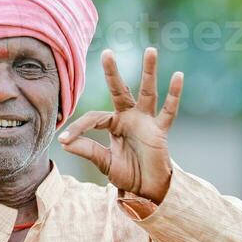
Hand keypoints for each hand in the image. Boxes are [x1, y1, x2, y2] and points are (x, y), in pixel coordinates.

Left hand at [58, 47, 181, 203]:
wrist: (148, 191)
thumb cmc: (127, 174)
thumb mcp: (104, 162)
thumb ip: (87, 150)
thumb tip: (64, 142)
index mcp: (113, 124)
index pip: (94, 118)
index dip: (79, 128)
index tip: (64, 139)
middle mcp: (129, 118)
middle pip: (120, 90)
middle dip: (113, 72)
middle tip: (107, 52)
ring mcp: (146, 122)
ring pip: (147, 92)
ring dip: (149, 71)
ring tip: (151, 50)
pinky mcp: (160, 131)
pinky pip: (169, 111)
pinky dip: (174, 94)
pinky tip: (178, 76)